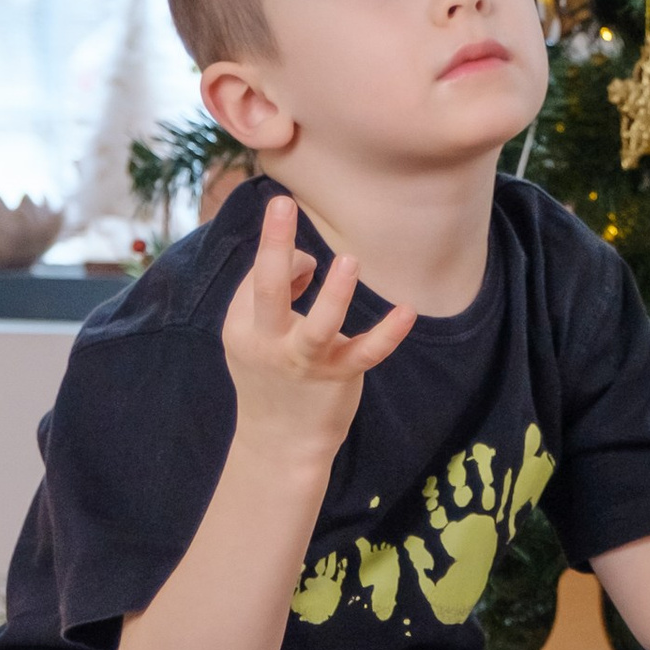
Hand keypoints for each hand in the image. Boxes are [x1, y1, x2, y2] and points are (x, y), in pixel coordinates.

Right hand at [222, 197, 415, 472]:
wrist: (278, 445)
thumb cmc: (270, 376)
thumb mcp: (255, 334)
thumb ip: (276, 292)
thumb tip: (311, 262)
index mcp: (243, 326)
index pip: (260, 277)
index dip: (283, 255)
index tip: (304, 269)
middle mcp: (269, 342)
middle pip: (266, 289)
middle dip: (274, 245)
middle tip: (282, 203)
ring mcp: (304, 362)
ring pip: (318, 327)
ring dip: (334, 295)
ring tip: (349, 261)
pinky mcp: (338, 377)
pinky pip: (365, 353)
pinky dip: (387, 334)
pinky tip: (406, 312)